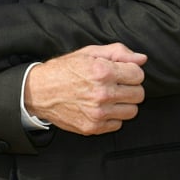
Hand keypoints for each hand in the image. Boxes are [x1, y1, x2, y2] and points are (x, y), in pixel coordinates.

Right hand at [24, 43, 146, 134]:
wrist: (38, 92)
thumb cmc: (63, 70)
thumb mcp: (88, 53)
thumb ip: (118, 52)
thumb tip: (142, 59)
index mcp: (102, 71)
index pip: (138, 74)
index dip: (131, 71)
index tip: (121, 72)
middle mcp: (102, 93)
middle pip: (139, 94)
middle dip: (130, 87)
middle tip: (116, 84)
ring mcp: (98, 113)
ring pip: (132, 111)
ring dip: (124, 103)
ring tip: (109, 97)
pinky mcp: (93, 127)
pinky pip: (118, 124)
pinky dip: (112, 116)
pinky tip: (101, 108)